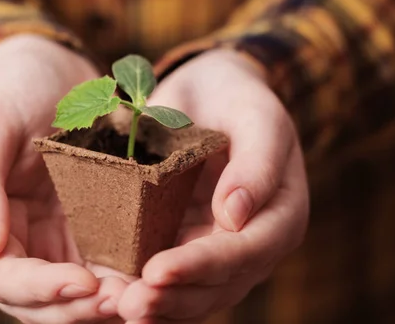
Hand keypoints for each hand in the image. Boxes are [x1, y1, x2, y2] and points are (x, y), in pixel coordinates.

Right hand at [0, 35, 129, 322]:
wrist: (49, 72)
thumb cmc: (12, 90)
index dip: (38, 289)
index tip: (84, 284)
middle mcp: (4, 240)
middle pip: (34, 298)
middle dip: (76, 307)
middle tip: (125, 302)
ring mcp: (42, 239)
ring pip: (66, 293)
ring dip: (100, 303)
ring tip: (141, 298)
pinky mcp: (75, 230)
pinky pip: (94, 265)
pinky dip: (116, 278)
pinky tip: (147, 277)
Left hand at [117, 49, 309, 322]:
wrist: (211, 93)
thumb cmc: (237, 98)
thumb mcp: (256, 115)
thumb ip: (257, 162)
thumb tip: (236, 215)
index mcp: (280, 214)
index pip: (246, 251)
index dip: (203, 265)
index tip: (158, 271)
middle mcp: (252, 241)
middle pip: (218, 284)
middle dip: (174, 298)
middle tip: (130, 305)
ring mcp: (217, 247)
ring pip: (194, 291)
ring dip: (158, 306)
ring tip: (119, 308)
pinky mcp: (186, 242)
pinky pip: (171, 276)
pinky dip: (148, 290)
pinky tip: (114, 297)